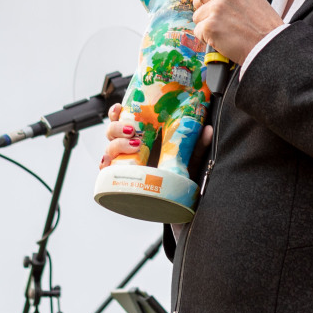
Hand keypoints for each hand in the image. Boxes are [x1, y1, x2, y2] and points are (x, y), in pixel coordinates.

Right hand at [98, 102, 213, 176]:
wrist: (178, 204)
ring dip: (116, 145)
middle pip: (111, 132)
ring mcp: (125, 164)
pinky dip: (104, 167)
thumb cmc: (181, 176)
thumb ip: (197, 144)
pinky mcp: (122, 181)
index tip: (119, 108)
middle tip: (132, 131)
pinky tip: (109, 165)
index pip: (123, 119)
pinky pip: (106, 173)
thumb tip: (208, 129)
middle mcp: (130, 148)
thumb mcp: (190, 158)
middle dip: (116, 128)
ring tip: (134, 147)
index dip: (117, 112)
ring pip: (108, 149)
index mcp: (142, 136)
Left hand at [192, 0, 281, 62]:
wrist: (270, 45)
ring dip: (207, 25)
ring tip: (227, 31)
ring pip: (197, 17)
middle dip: (206, 11)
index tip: (209, 0)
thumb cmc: (264, 25)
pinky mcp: (209, 26)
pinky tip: (223, 39)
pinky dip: (208, 39)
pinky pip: (198, 32)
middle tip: (223, 20)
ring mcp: (215, 8)